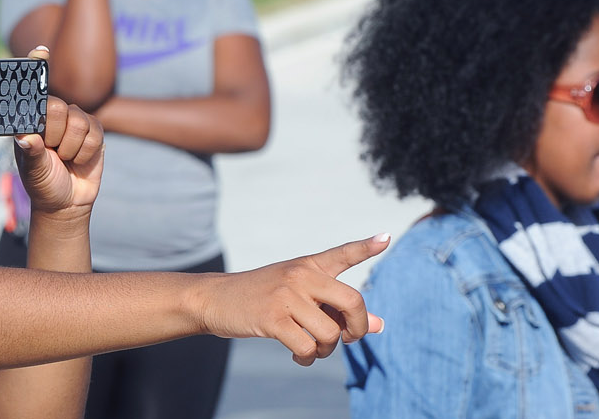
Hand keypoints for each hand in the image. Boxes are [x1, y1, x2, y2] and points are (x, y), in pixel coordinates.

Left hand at [12, 47, 104, 220]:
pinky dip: (85, 153)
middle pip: (56, 107)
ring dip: (70, 149)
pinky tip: (78, 160)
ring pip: (77, 123)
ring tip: (64, 158)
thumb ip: (32, 154)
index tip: (40, 51)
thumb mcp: (33, 172)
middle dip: (54, 135)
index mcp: (32, 119)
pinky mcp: (94, 130)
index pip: (33, 89)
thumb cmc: (43, 184)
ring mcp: (74, 120)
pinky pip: (94, 134)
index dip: (37, 67)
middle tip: (51, 150)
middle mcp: (52, 114)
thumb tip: (26, 138)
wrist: (66, 203)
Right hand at [192, 234, 390, 365]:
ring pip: (330, 333)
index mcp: (307, 265)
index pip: (342, 254)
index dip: (366, 247)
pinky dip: (308, 359)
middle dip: (357, 328)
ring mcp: (286, 296)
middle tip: (349, 338)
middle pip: (352, 302)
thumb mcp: (295, 294)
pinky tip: (299, 357)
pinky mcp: (272, 318)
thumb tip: (378, 325)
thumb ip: (334, 306)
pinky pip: (307, 347)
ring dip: (327, 350)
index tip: (386, 238)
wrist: (213, 299)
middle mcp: (300, 276)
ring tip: (314, 350)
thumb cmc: (258, 297)